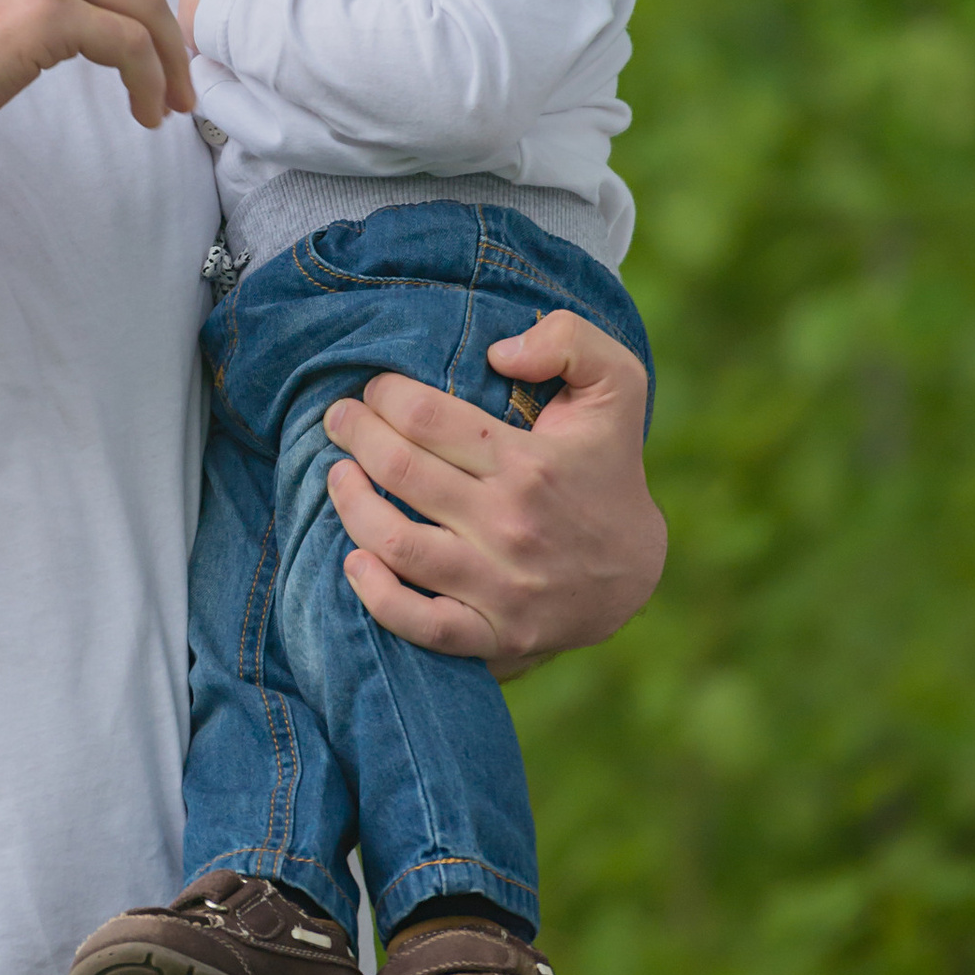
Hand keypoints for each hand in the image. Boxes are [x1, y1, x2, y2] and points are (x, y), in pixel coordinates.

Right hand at [0, 0, 193, 169]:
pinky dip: (152, 81)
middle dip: (159, 33)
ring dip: (167, 61)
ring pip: (144, 8)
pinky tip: (145, 114)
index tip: (148, 52)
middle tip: (171, 86)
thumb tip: (101, 8)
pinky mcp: (49, 13)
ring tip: (167, 105)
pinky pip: (132, 46)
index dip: (133, 7)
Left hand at [321, 310, 662, 676]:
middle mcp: (511, 523)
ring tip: (337, 476)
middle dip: (354, 435)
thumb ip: (571, 341)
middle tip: (338, 420)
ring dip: (350, 504)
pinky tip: (353, 561)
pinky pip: (423, 625)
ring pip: (397, 545)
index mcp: (530, 461)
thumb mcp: (618, 384)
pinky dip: (377, 597)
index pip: (427, 417)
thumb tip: (500, 352)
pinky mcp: (496, 634)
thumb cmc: (609, 465)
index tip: (374, 388)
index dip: (386, 394)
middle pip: (401, 471)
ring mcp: (501, 585)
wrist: (638, 569)